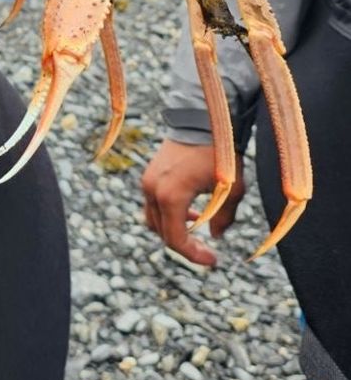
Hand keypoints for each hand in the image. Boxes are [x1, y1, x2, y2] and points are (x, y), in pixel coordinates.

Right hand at [140, 137, 246, 267]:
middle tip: (206, 252)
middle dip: (185, 245)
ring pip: (154, 220)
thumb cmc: (219, 152)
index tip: (213, 260)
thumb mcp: (231, 189)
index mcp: (171, 197)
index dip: (194, 255)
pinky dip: (169, 214)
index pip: (176, 240)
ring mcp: (148, 182)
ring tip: (197, 228)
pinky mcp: (149, 174)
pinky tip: (190, 211)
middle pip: (162, 233)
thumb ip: (224, 217)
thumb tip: (215, 236)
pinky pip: (154, 204)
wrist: (202, 118)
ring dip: (174, 229)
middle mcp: (153, 191)